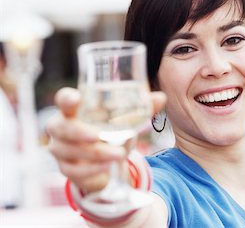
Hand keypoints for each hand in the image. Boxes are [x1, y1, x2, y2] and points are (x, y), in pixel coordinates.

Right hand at [47, 87, 165, 192]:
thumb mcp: (128, 121)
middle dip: (80, 132)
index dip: (66, 98)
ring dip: (95, 153)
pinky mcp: (67, 168)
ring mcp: (61, 149)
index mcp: (76, 110)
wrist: (108, 163)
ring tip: (119, 155)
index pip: (63, 100)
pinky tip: (107, 168)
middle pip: (60, 128)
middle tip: (99, 136)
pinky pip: (74, 170)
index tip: (75, 98)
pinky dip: (92, 169)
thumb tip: (161, 97)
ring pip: (69, 150)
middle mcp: (62, 128)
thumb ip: (143, 108)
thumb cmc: (113, 132)